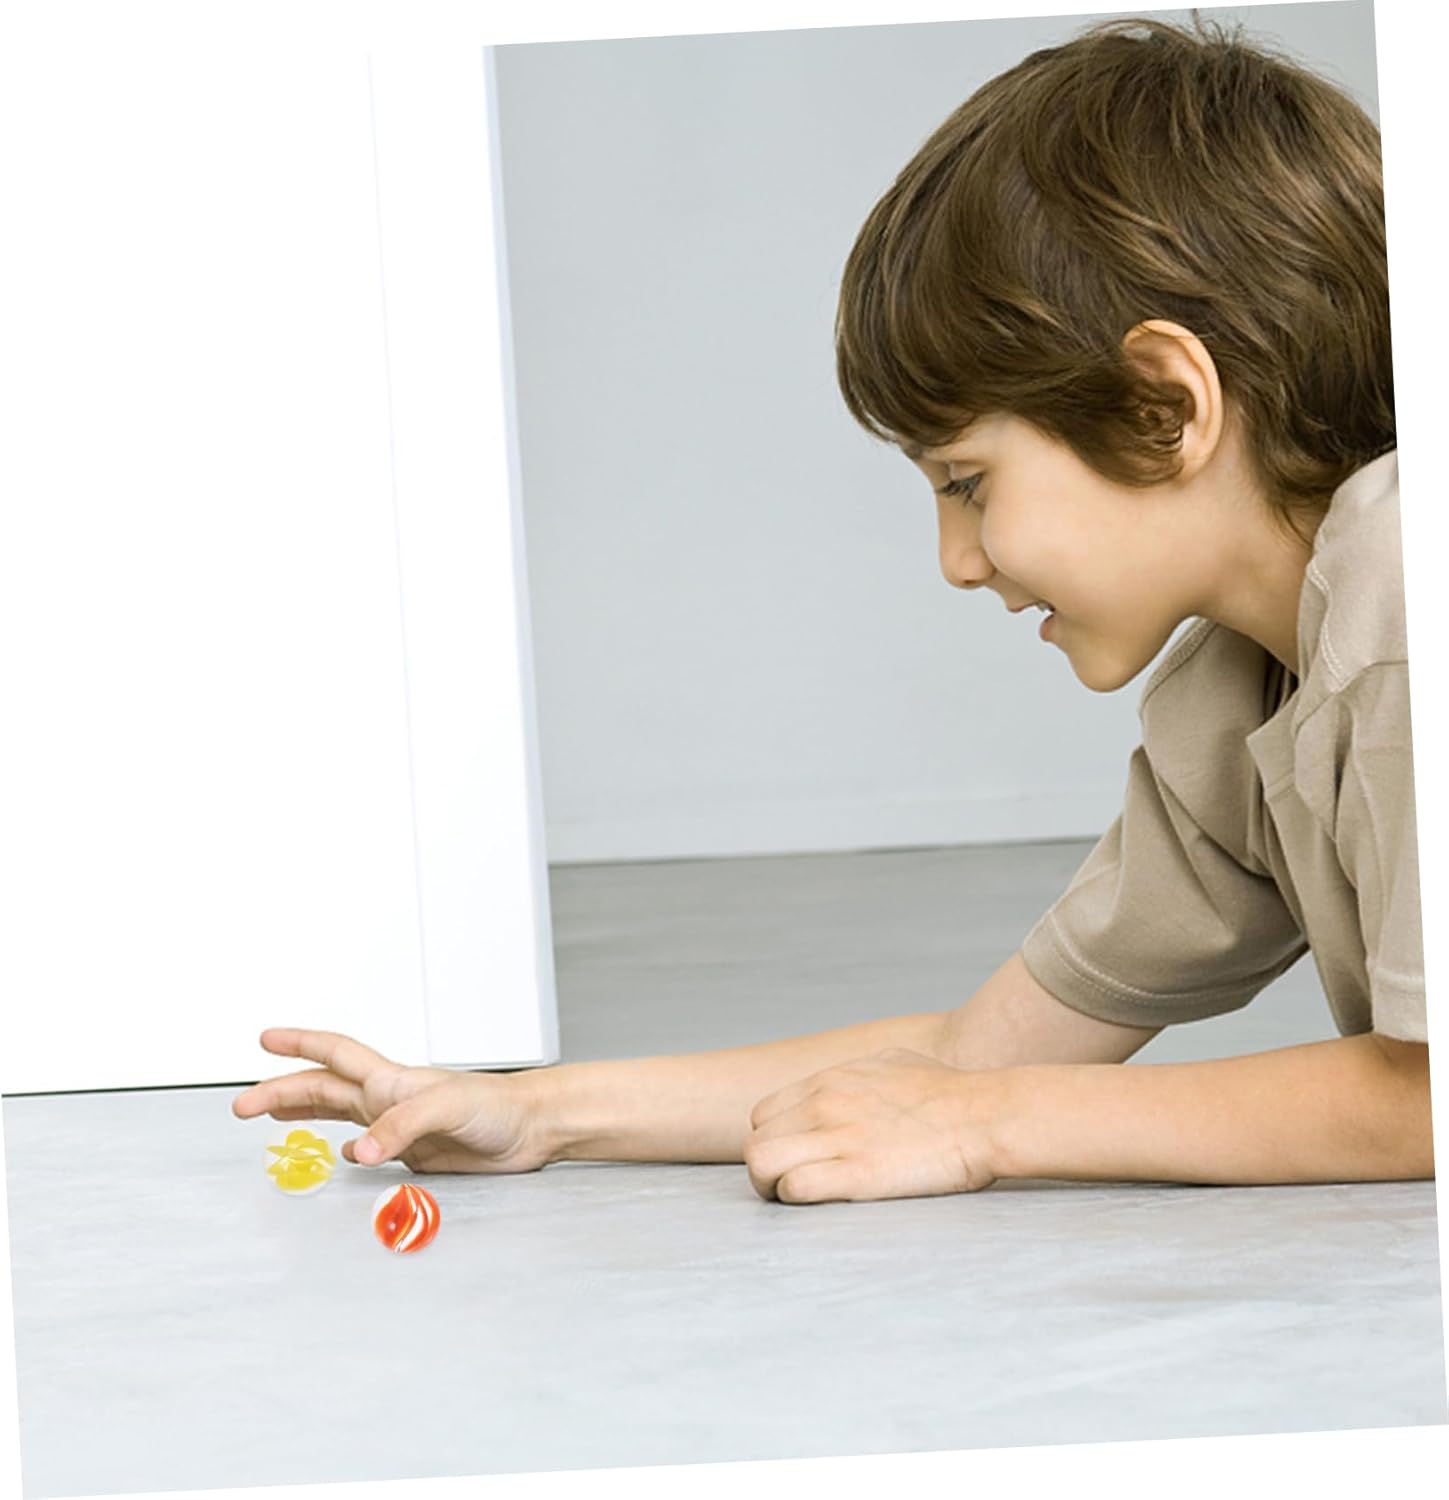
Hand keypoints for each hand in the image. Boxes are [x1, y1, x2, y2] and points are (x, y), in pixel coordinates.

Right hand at [231, 1028, 551, 1175]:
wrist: (529, 1130)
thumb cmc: (497, 1106)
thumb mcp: (446, 1108)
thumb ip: (400, 1128)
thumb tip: (358, 1154)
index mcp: (390, 1080)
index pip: (335, 1055)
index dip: (300, 1044)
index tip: (266, 1038)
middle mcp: (388, 1098)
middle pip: (322, 1089)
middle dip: (281, 1092)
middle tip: (242, 1105)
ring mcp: (398, 1125)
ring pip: (338, 1114)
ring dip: (303, 1113)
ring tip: (271, 1113)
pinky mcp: (413, 1151)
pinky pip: (369, 1149)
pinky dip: (349, 1152)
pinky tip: (344, 1156)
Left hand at [743, 1048, 1004, 1203]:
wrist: (984, 1114)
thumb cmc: (947, 1091)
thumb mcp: (890, 1061)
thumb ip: (856, 1074)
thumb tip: (846, 1085)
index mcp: (829, 1080)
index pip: (762, 1114)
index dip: (772, 1141)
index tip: (793, 1159)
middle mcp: (824, 1105)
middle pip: (755, 1141)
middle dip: (765, 1168)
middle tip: (788, 1186)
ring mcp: (838, 1137)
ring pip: (760, 1164)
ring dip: (770, 1188)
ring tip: (794, 1199)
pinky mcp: (858, 1174)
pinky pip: (794, 1187)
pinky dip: (796, 1199)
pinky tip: (820, 1201)